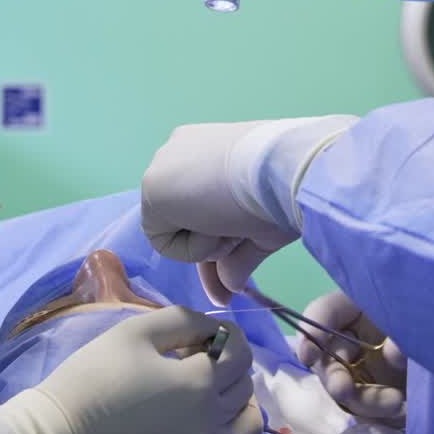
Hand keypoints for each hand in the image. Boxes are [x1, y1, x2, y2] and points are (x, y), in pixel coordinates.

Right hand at [35, 306, 263, 433]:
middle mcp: (211, 419)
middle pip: (246, 385)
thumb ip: (183, 320)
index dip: (229, 336)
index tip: (204, 334)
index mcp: (200, 380)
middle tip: (196, 358)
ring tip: (210, 391)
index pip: (241, 352)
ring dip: (240, 402)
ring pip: (250, 425)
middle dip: (230, 364)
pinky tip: (206, 423)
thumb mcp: (137, 330)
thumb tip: (213, 329)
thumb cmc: (96, 375)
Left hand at [142, 116, 355, 304]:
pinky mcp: (150, 189)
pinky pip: (163, 241)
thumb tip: (230, 286)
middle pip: (184, 219)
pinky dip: (193, 248)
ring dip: (208, 242)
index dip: (217, 240)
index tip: (236, 264)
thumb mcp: (263, 226)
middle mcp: (177, 151)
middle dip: (212, 246)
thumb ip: (239, 255)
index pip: (198, 204)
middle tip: (241, 246)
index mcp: (204, 147)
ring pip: (175, 230)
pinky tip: (217, 225)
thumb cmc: (281, 189)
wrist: (282, 168)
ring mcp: (160, 167)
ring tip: (236, 223)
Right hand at [296, 290, 406, 423]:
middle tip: (344, 389)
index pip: (322, 312)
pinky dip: (380, 412)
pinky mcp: (374, 394)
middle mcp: (353, 336)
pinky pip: (364, 408)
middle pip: (326, 356)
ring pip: (344, 387)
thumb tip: (393, 356)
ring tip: (395, 403)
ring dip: (364, 399)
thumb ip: (404, 332)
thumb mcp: (422, 318)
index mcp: (356, 307)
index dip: (311, 330)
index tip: (307, 355)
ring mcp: (361, 367)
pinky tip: (404, 409)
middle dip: (333, 376)